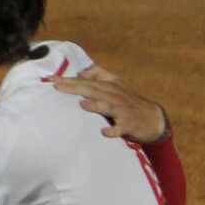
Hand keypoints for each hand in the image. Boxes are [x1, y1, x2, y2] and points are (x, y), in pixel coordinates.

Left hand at [52, 68, 169, 143]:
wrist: (153, 119)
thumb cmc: (129, 103)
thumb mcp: (116, 85)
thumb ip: (99, 76)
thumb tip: (81, 72)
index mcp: (110, 86)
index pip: (86, 81)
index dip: (68, 79)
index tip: (50, 79)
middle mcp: (115, 96)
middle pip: (93, 90)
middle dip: (75, 88)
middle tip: (57, 87)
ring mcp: (123, 111)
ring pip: (108, 106)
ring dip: (96, 105)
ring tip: (82, 104)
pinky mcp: (130, 125)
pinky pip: (121, 128)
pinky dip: (114, 130)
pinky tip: (105, 132)